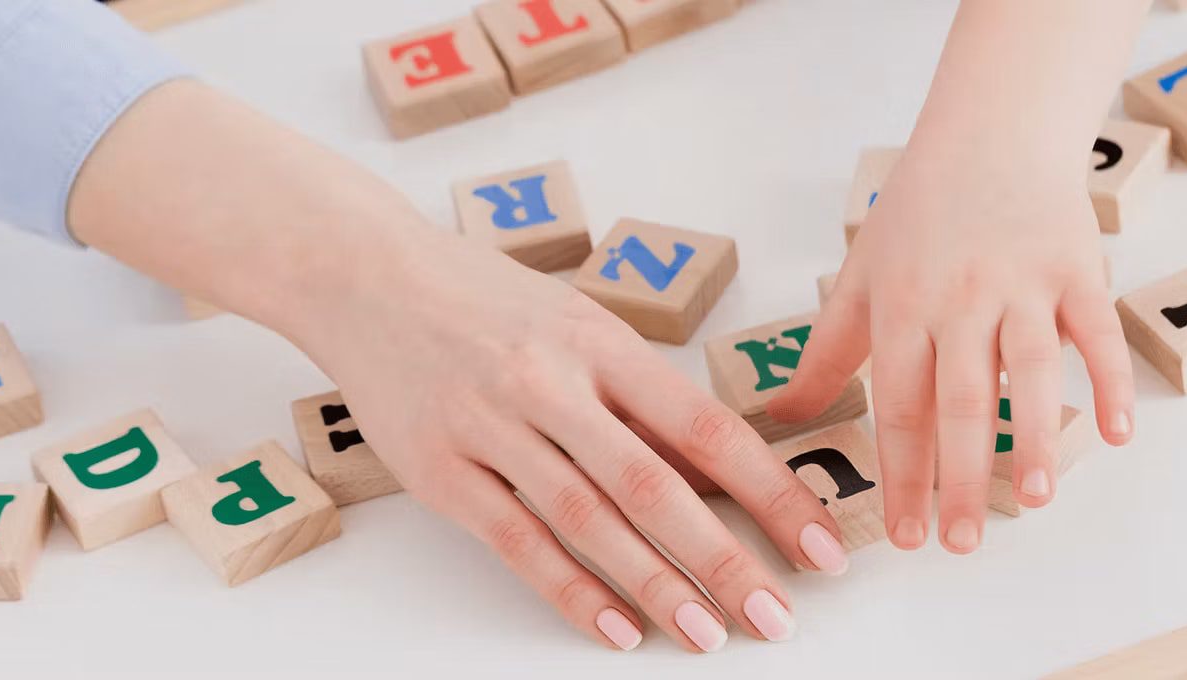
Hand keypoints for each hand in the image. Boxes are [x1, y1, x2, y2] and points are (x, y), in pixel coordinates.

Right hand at [285, 229, 844, 651]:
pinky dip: (571, 591)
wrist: (365, 276)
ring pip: (589, 520)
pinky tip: (617, 629)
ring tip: (710, 634)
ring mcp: (492, 428)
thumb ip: (638, 395)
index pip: (705, 427)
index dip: (771, 492)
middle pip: (655, 485)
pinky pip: (517, 542)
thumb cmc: (483, 299)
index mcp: (601, 343)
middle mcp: (551, 384)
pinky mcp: (441, 470)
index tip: (820, 544)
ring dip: (657, 586)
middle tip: (777, 615)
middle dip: (726, 558)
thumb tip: (718, 472)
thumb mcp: (576, 321)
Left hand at [769, 153, 1134, 554]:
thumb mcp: (860, 280)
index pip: (897, 405)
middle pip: (961, 400)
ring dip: (1034, 437)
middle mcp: (959, 299)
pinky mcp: (1076, 269)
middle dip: (960, 477)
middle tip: (961, 542)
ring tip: (1035, 499)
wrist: (990, 132)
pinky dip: (1111, 381)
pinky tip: (1115, 433)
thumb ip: (825, 357)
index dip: (901, 474)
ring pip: (1029, 370)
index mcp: (901, 308)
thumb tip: (778, 419)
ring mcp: (1022, 284)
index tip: (905, 536)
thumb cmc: (919, 214)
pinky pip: (1096, 333)